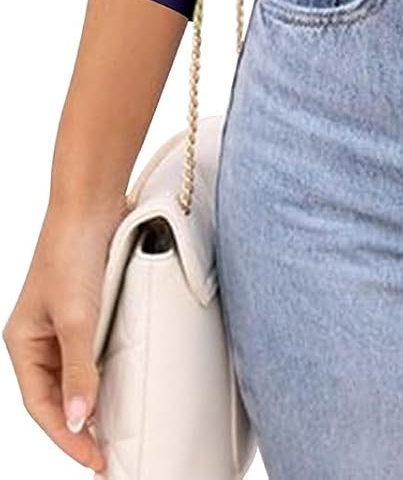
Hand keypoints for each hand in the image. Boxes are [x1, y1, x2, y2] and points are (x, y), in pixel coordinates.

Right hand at [3, 192, 127, 474]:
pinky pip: (96, 353)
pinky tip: (126, 387)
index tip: (96, 459)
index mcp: (23, 343)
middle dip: (81, 428)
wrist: (93, 201)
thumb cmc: (73, 252)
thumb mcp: (77, 316)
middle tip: (111, 456)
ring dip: (96, 403)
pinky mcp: (91, 309)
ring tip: (120, 432)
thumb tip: (80, 420)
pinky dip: (108, 374)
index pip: (41, 407)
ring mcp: (66, 324)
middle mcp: (41, 338)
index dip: (67, 437)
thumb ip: (79, 369)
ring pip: (77, 377)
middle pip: (58, 397)